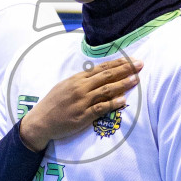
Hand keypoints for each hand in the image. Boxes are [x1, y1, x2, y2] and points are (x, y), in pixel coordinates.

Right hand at [19, 57, 141, 151]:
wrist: (40, 121)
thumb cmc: (54, 103)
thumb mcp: (65, 86)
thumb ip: (82, 81)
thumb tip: (99, 75)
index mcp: (77, 79)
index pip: (102, 68)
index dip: (118, 63)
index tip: (132, 60)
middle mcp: (80, 88)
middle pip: (106, 76)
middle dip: (125, 69)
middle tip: (140, 65)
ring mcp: (82, 102)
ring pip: (106, 90)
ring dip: (123, 84)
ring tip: (136, 79)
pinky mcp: (82, 116)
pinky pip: (100, 108)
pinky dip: (113, 103)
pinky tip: (124, 100)